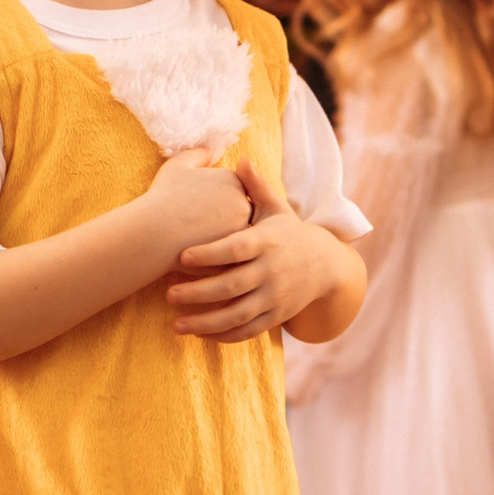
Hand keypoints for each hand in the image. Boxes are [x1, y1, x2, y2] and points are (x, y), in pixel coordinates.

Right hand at [142, 142, 253, 264]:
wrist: (153, 234)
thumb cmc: (163, 198)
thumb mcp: (179, 165)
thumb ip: (200, 154)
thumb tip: (215, 150)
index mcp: (234, 180)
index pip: (230, 191)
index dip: (211, 200)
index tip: (194, 205)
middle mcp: (244, 204)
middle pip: (236, 213)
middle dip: (220, 219)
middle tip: (194, 224)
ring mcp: (241, 232)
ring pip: (234, 235)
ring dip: (220, 237)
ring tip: (194, 239)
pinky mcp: (234, 256)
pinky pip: (229, 256)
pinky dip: (217, 256)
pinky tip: (197, 253)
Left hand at [167, 155, 338, 342]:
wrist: (325, 266)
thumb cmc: (290, 234)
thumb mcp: (278, 210)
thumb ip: (257, 188)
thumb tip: (241, 159)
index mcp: (267, 242)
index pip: (235, 249)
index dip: (209, 254)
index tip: (180, 257)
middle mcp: (271, 272)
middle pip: (232, 285)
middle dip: (199, 292)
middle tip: (168, 294)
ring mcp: (274, 297)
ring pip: (237, 314)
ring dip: (205, 322)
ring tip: (176, 324)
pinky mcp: (275, 317)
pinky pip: (247, 330)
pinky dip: (222, 336)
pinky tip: (197, 334)